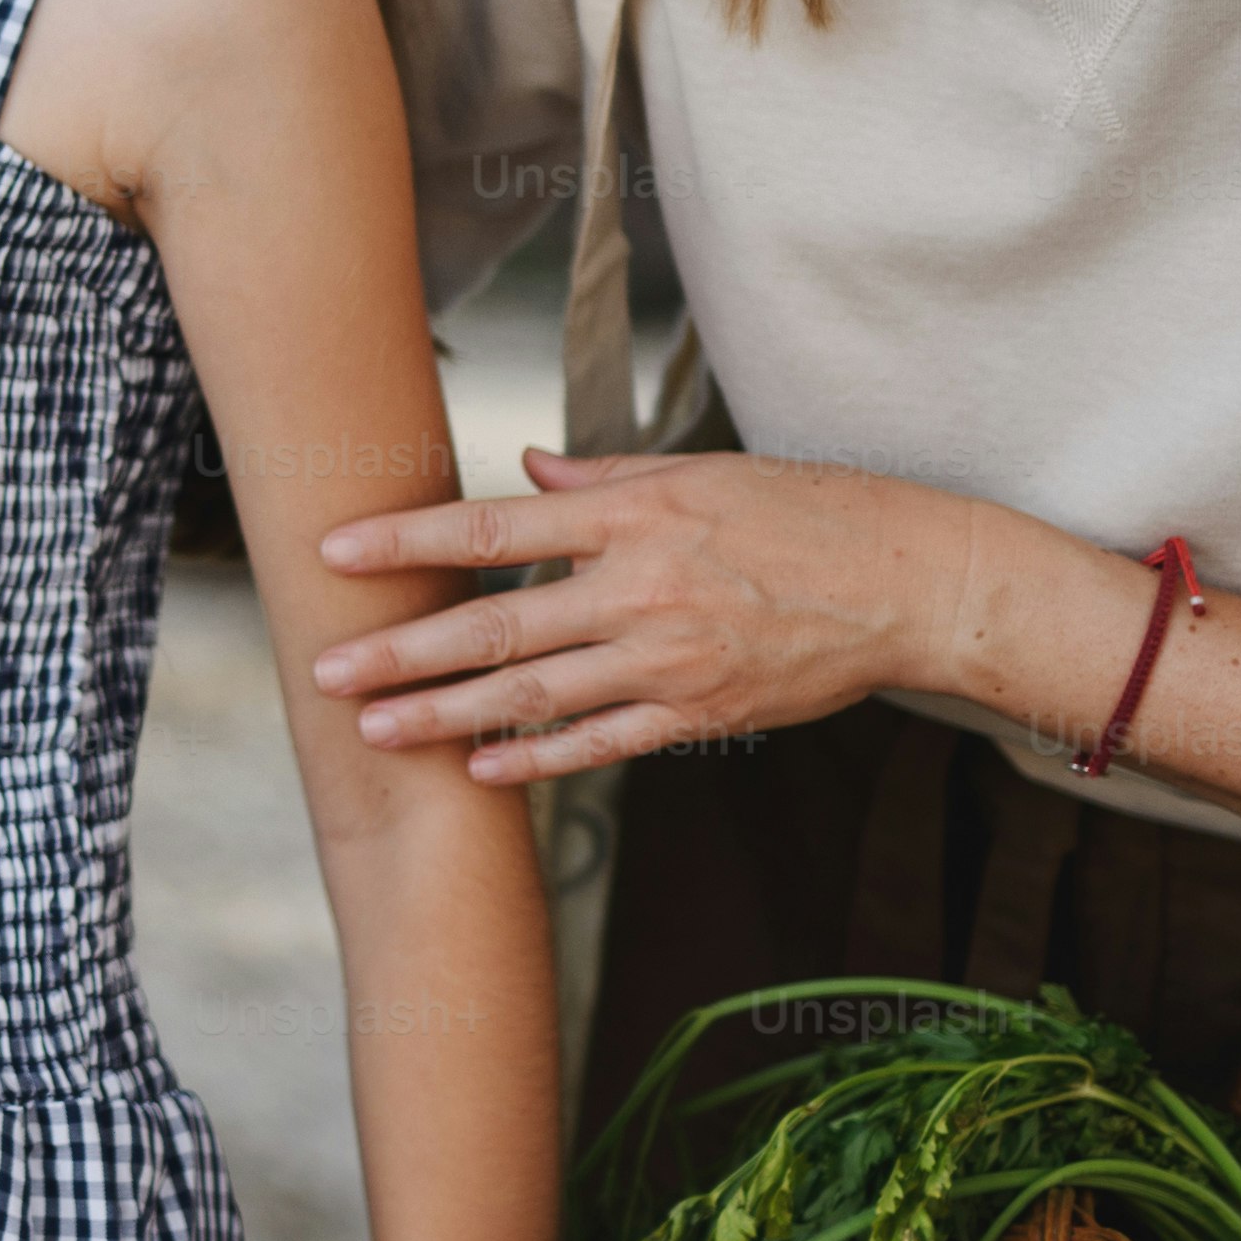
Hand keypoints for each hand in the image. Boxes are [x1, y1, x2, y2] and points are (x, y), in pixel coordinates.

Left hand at [308, 448, 1095, 781]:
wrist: (914, 583)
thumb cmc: (808, 512)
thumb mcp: (702, 472)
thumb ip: (602, 483)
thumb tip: (524, 474)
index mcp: (634, 517)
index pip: (493, 529)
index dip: (407, 541)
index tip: (334, 552)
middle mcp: (642, 589)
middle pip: (496, 628)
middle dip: (402, 654)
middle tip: (325, 673)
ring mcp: (672, 659)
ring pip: (535, 697)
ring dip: (446, 716)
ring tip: (376, 731)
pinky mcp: (703, 713)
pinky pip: (601, 743)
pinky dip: (537, 760)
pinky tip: (478, 769)